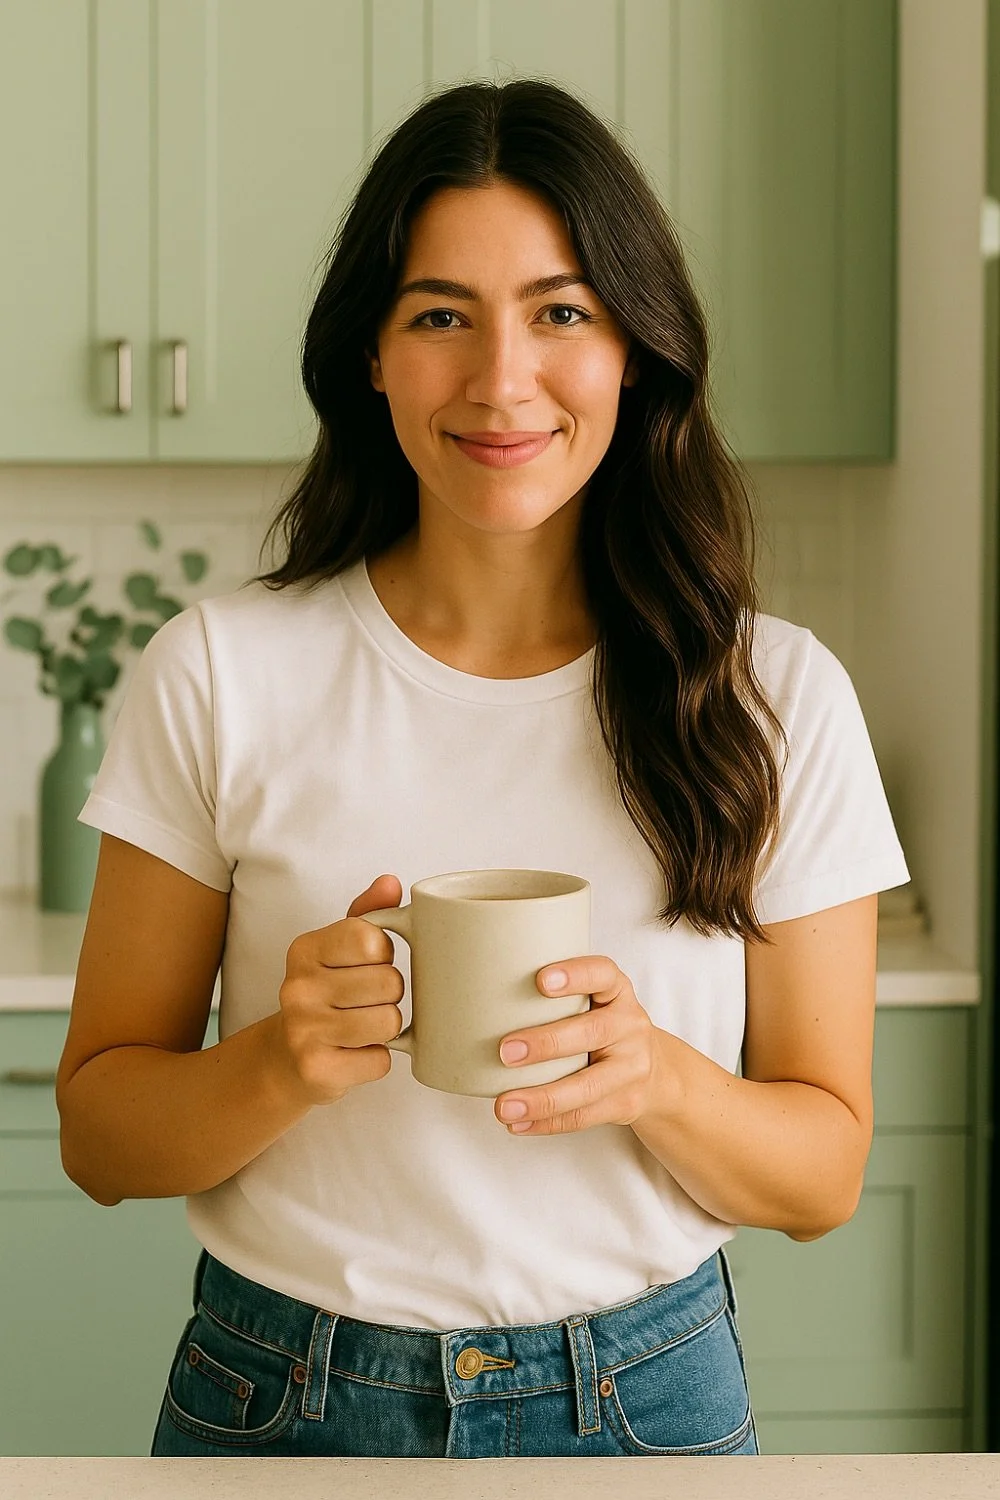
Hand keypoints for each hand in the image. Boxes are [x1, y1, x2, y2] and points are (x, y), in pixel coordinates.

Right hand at [273, 874, 405, 1107]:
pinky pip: (380, 1060)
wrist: (284, 1058)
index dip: (385, 954)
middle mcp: (297, 987)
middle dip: (390, 995)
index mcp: (304, 950)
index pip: (373, 940)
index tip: (370, 963)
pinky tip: (353, 1053)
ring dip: (387, 1028)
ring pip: (390, 1022)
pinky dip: (376, 1059)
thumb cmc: (324, 995)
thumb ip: (368, 913)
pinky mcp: (316, 1070)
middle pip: (389, 983)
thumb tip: (390, 883)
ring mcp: (303, 1031)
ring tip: (362, 1026)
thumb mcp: (339, 950)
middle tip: (366, 1001)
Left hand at [494, 957, 665, 1134]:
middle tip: (505, 1051)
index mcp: (617, 992)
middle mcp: (630, 1025)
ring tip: (504, 1106)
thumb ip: (555, 999)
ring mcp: (632, 1067)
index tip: (540, 980)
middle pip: (592, 1032)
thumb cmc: (602, 1028)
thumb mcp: (593, 1002)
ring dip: (541, 1098)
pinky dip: (547, 1123)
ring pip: (587, 1086)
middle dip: (546, 1043)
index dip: (575, 975)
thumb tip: (477, 1001)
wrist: (654, 1073)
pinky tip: (519, 1124)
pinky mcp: (626, 1104)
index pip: (603, 974)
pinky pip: (584, 1117)